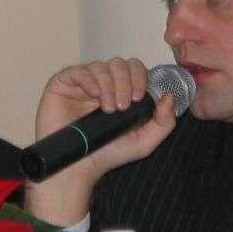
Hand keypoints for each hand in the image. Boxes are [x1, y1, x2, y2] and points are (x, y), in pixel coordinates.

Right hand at [25, 58, 176, 225]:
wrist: (78, 168)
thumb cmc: (109, 154)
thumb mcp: (145, 141)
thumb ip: (164, 121)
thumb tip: (169, 96)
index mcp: (122, 90)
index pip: (134, 68)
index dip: (139, 77)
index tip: (138, 97)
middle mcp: (103, 82)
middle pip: (119, 64)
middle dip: (125, 82)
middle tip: (122, 106)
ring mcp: (83, 82)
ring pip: (100, 66)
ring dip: (108, 85)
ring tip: (107, 109)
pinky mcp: (63, 83)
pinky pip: (78, 70)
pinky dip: (89, 80)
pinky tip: (93, 95)